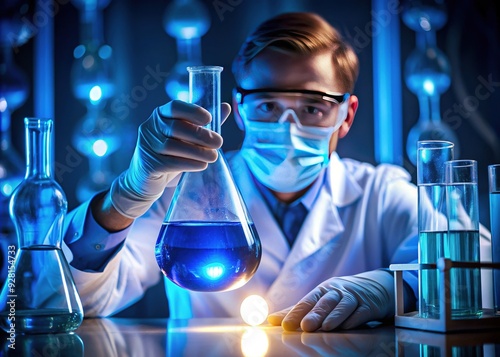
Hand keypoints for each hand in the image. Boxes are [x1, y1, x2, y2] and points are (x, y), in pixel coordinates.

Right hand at [110, 100, 231, 218]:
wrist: (146, 181)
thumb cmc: (169, 155)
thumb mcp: (186, 138)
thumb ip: (203, 123)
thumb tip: (226, 107)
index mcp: (160, 116)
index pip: (175, 107)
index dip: (193, 111)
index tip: (209, 119)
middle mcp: (150, 128)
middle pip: (176, 127)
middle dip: (201, 135)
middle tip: (219, 143)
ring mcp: (147, 146)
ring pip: (173, 146)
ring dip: (198, 151)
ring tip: (213, 156)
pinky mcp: (148, 165)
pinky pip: (171, 163)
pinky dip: (190, 164)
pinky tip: (202, 165)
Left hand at [268, 270, 394, 330]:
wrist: (376, 287)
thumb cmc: (342, 296)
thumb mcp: (321, 299)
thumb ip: (298, 311)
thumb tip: (272, 320)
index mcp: (322, 290)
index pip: (307, 301)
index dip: (296, 313)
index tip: (284, 324)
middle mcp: (337, 291)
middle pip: (324, 301)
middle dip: (314, 314)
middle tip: (304, 326)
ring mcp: (354, 297)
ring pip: (343, 305)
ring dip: (334, 316)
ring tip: (325, 327)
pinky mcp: (369, 305)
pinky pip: (362, 311)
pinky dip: (355, 318)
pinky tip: (348, 325)